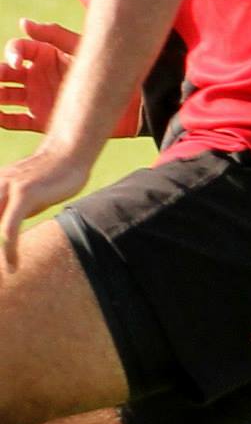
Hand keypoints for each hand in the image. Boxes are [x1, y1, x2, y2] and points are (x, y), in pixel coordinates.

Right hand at [0, 22, 140, 138]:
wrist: (130, 102)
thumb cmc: (107, 68)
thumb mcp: (82, 48)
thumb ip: (54, 35)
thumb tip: (23, 22)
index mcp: (44, 55)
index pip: (18, 49)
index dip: (12, 53)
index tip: (17, 63)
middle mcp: (36, 76)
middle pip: (6, 72)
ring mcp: (37, 98)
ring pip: (7, 96)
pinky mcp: (40, 120)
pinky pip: (16, 121)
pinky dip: (3, 120)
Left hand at [0, 143, 93, 270]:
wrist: (70, 152)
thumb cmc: (53, 174)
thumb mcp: (27, 195)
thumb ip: (12, 210)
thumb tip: (6, 231)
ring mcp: (6, 187)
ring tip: (3, 270)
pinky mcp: (24, 193)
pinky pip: (9, 228)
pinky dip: (9, 249)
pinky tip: (13, 265)